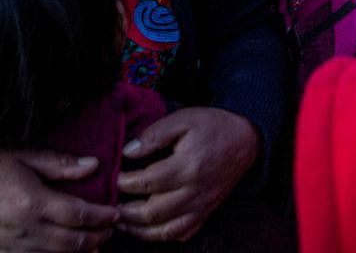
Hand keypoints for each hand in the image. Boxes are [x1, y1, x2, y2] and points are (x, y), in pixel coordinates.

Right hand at [0, 149, 117, 252]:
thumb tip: (93, 165)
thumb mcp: (23, 158)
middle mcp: (25, 230)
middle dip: (98, 238)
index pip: (79, 215)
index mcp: (32, 202)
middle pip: (74, 243)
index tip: (115, 213)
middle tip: (111, 230)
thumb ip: (60, 164)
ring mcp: (13, 248)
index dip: (102, 216)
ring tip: (96, 244)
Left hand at [115, 107, 258, 241]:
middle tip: (110, 205)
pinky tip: (146, 228)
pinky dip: (161, 236)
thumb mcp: (183, 119)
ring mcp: (201, 206)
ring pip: (165, 231)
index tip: (114, 178)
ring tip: (120, 221)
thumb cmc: (212, 126)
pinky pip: (181, 234)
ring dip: (138, 230)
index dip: (125, 183)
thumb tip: (127, 152)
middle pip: (152, 213)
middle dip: (126, 212)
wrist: (246, 140)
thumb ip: (153, 135)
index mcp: (188, 166)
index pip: (148, 182)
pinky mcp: (205, 213)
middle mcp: (195, 192)